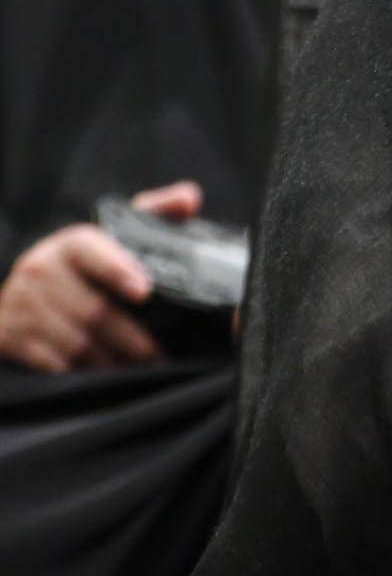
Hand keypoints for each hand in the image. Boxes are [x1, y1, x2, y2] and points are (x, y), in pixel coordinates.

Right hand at [0, 182, 201, 373]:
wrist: (22, 297)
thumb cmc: (84, 269)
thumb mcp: (115, 237)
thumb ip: (153, 215)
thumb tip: (189, 197)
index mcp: (71, 243)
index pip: (92, 250)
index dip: (118, 269)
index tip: (144, 291)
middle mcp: (39, 269)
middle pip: (94, 312)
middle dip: (132, 341)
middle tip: (158, 357)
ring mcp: (19, 303)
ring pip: (77, 343)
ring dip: (111, 363)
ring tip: (138, 372)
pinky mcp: (6, 335)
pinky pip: (52, 364)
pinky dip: (81, 375)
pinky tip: (102, 378)